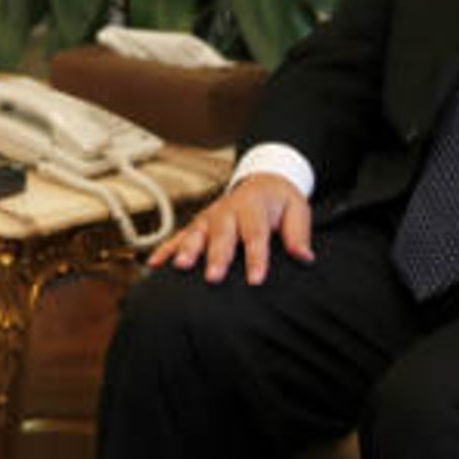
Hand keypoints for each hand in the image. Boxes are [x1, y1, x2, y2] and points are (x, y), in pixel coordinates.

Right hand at [149, 173, 312, 285]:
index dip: (256, 257)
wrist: (263, 180)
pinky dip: (166, 248)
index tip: (256, 279)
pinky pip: (179, 236)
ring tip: (180, 266)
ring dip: (187, 249)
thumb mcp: (298, 209)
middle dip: (216, 255)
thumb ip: (299, 232)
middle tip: (213, 276)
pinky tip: (154, 264)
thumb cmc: (280, 201)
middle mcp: (228, 210)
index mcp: (254, 206)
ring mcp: (210, 216)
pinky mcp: (199, 224)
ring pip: (196, 233)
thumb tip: (303, 256)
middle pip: (222, 234)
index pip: (256, 233)